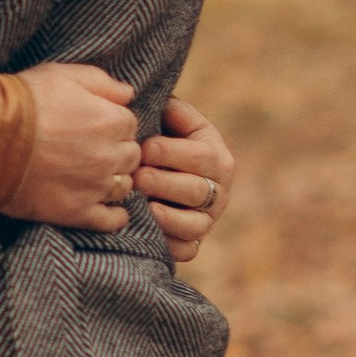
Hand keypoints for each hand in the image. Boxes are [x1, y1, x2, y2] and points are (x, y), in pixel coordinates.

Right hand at [3, 62, 141, 230]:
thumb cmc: (22, 102)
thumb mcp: (63, 75)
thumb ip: (102, 82)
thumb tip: (128, 93)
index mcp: (110, 121)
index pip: (130, 125)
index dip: (112, 124)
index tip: (94, 126)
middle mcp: (109, 156)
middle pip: (130, 156)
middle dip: (116, 151)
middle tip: (91, 150)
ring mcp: (95, 186)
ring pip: (123, 186)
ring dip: (114, 180)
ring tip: (92, 175)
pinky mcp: (76, 212)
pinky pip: (111, 221)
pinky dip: (116, 216)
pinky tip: (110, 209)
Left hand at [138, 96, 233, 264]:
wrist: (159, 172)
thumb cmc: (163, 140)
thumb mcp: (172, 121)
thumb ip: (172, 111)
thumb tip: (166, 106)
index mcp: (216, 157)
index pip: (201, 157)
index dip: (172, 152)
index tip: (144, 147)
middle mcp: (218, 191)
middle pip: (197, 191)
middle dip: (165, 184)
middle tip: (137, 177)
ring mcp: (206, 220)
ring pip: (194, 225)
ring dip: (168, 218)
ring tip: (145, 207)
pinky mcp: (192, 243)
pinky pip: (186, 250)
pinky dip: (169, 246)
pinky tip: (148, 235)